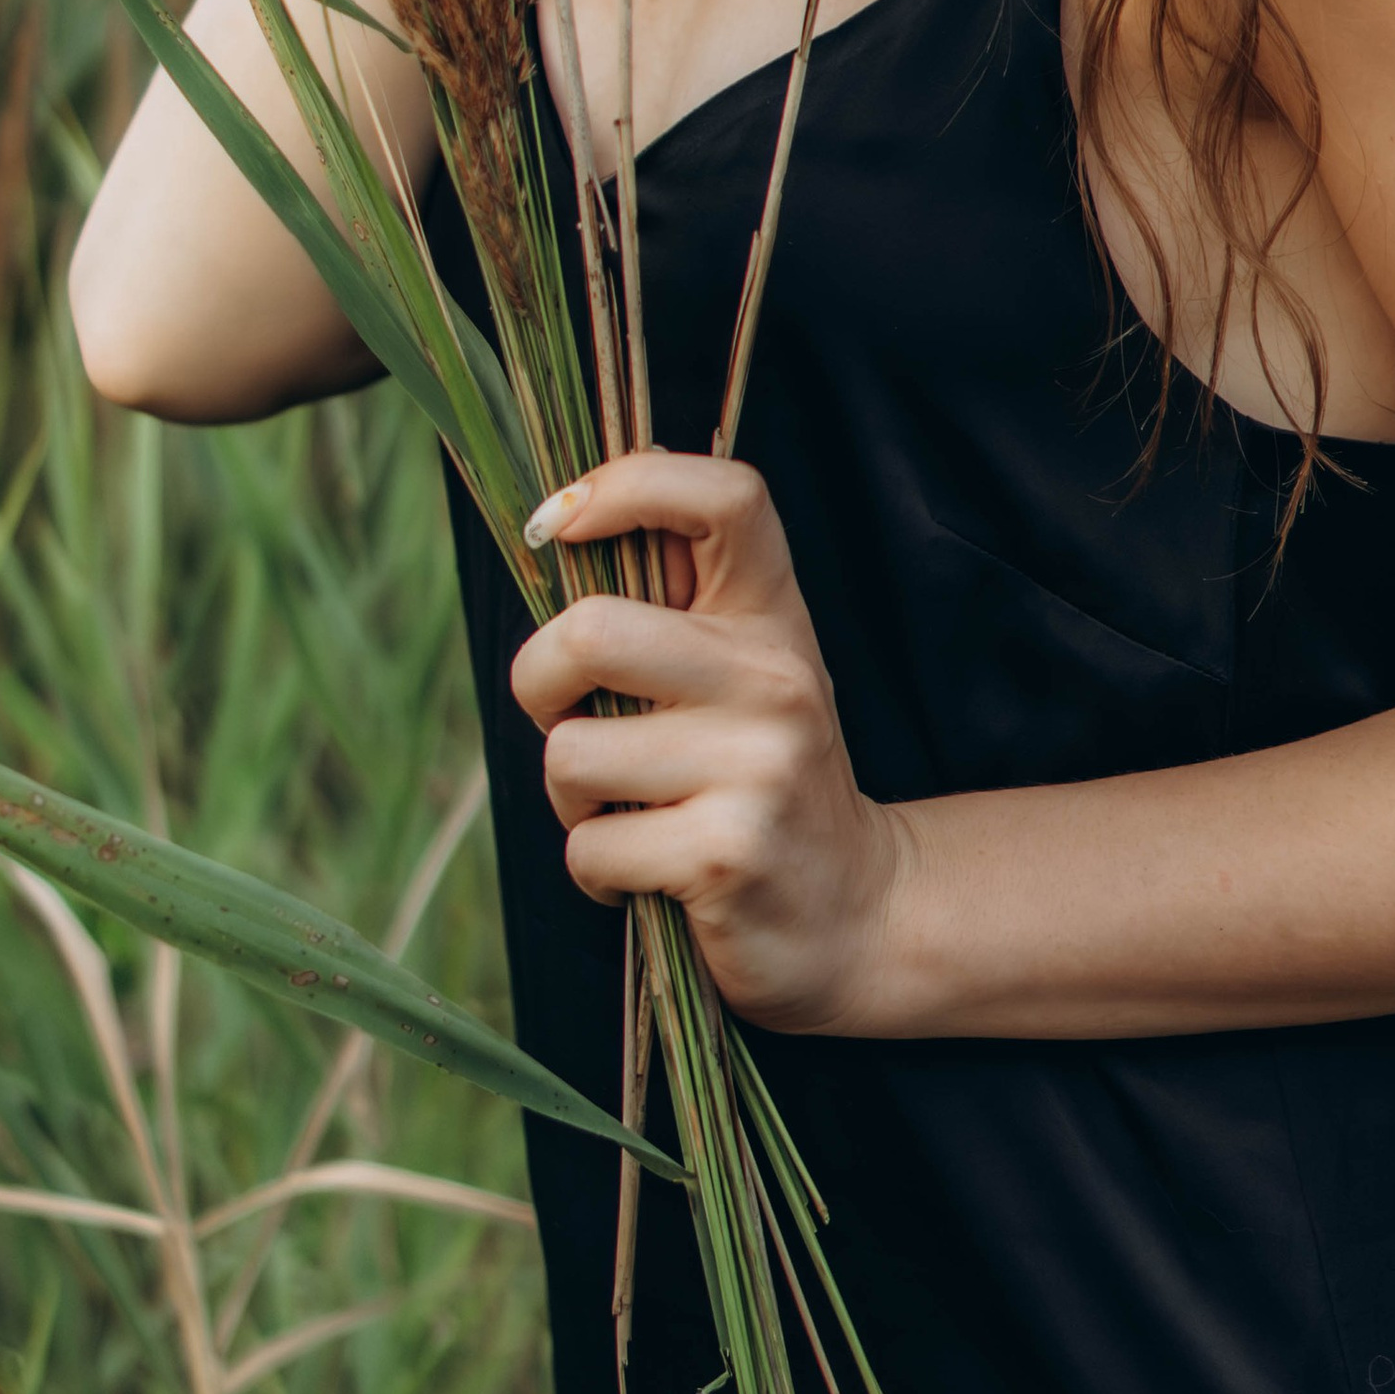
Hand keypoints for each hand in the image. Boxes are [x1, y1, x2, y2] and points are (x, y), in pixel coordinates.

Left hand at [510, 448, 908, 1033]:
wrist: (855, 910)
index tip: (557, 523)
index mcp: (772, 616)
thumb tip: (559, 525)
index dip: (628, 483)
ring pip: (570, 755)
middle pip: (590, 632)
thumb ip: (672, 606)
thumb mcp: (743, 673)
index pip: (727, 495)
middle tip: (567, 718)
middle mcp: (774, 678)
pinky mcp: (725, 857)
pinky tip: (648, 873)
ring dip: (570, 797)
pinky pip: (589, 848)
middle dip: (538, 683)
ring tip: (627, 811)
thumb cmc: (759, 776)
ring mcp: (756, 768)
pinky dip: (595, 871)